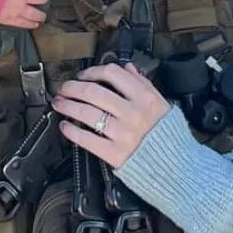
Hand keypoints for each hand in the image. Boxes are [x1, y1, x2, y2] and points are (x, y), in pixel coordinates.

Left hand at [54, 63, 170, 168]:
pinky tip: (65, 126)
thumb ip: (143, 84)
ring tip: (59, 104)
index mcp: (145, 98)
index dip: (92, 72)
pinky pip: (86, 139)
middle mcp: (133, 113)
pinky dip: (71, 130)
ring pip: (86, 113)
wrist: (173, 164)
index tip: (83, 75)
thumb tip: (127, 68)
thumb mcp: (161, 103)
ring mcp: (123, 134)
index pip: (112, 74)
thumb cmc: (165, 133)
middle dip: (72, 88)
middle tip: (63, 89)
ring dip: (67, 106)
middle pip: (93, 92)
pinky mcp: (114, 153)